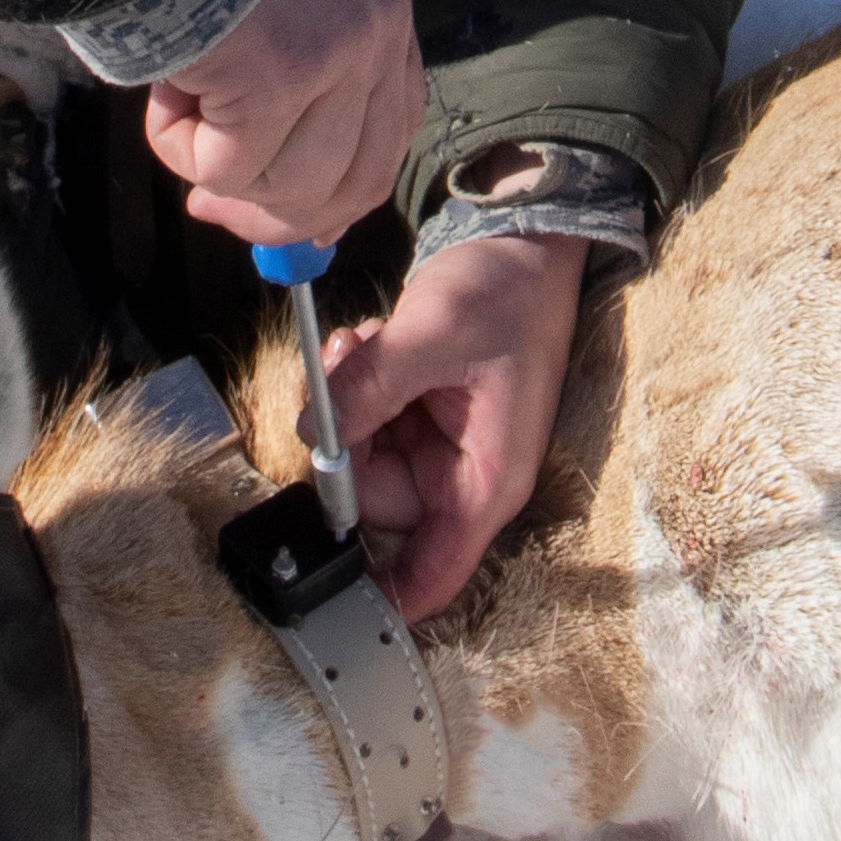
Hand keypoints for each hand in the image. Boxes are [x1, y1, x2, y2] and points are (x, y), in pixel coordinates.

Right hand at [143, 0, 420, 246]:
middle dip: (282, 214)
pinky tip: (161, 91)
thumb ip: (287, 67)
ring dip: (219, 170)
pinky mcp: (277, 77)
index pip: (392, 126)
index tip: (281, 207)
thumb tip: (247, 186)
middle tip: (211, 206)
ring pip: (291, 182)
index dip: (338, 184)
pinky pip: (227, 166)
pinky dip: (179, 147)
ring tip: (174, 103)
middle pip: (358, 177)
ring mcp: (337, 54)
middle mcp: (378, 27)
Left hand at [321, 232, 586, 616]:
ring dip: (348, 403)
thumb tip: (311, 432)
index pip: (433, 574)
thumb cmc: (507, 294)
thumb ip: (369, 387)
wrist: (528, 244)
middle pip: (374, 500)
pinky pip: (368, 424)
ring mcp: (442, 447)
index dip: (382, 596)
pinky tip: (373, 342)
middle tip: (343, 375)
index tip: (325, 592)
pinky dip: (357, 386)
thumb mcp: (434, 334)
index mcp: (486, 480)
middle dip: (344, 441)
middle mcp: (464, 475)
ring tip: (366, 345)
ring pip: (362, 455)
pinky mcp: (424, 418)